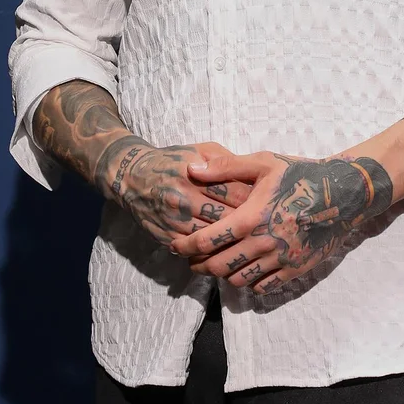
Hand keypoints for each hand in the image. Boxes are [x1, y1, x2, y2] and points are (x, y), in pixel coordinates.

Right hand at [101, 139, 253, 249]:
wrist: (133, 176)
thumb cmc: (174, 160)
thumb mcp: (199, 150)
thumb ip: (225, 159)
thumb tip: (251, 174)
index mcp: (195, 173)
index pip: (233, 191)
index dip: (255, 200)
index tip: (271, 205)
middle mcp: (183, 197)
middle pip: (225, 217)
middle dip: (248, 224)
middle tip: (268, 229)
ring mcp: (175, 220)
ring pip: (212, 238)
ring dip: (233, 243)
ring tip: (254, 244)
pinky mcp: (168, 236)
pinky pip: (195, 250)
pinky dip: (213, 253)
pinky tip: (229, 253)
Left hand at [169, 150, 393, 293]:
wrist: (343, 194)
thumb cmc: (301, 174)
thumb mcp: (263, 163)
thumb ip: (226, 166)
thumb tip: (192, 169)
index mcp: (251, 217)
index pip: (208, 240)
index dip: (187, 246)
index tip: (175, 246)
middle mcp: (262, 244)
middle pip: (220, 266)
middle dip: (200, 265)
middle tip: (192, 260)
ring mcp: (280, 260)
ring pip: (239, 280)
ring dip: (223, 275)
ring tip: (217, 265)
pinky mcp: (295, 270)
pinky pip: (264, 286)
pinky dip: (249, 283)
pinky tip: (246, 271)